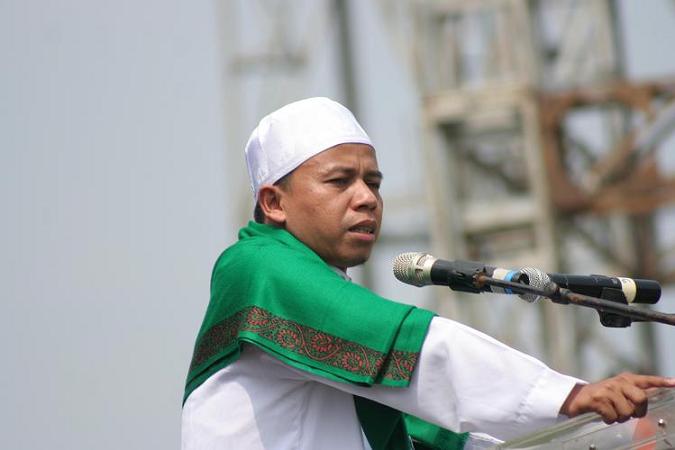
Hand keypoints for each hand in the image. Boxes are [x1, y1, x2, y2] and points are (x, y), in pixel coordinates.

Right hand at [559, 372, 674, 423]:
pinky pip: (613, 417)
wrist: (576, 397)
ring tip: (611, 413)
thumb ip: (633, 393)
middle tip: (629, 413)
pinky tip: (603, 414)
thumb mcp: (618, 391)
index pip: (647, 380)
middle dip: (637, 410)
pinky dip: (609, 420)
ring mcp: (608, 389)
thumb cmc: (601, 397)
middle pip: (641, 399)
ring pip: (627, 411)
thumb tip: (648, 400)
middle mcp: (618, 382)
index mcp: (626, 379)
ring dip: (620, 417)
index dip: (661, 382)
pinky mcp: (598, 399)